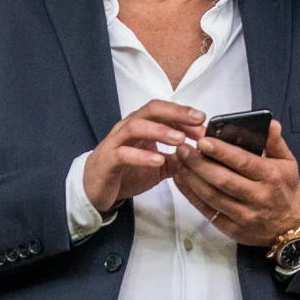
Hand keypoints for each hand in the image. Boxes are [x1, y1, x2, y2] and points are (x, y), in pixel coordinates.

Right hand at [84, 100, 205, 212]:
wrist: (95, 189)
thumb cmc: (127, 172)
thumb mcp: (158, 165)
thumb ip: (177, 158)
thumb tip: (203, 154)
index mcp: (141, 125)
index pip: (163, 111)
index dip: (184, 114)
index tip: (205, 123)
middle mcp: (127, 128)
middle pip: (151, 110)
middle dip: (176, 113)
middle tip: (197, 120)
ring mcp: (115, 143)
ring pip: (135, 127)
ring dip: (160, 131)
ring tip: (180, 140)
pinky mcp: (107, 161)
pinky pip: (123, 154)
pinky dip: (142, 156)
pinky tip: (159, 160)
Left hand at [170, 120, 299, 246]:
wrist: (290, 226)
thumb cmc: (286, 189)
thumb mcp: (288, 163)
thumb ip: (276, 142)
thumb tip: (270, 122)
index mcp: (270, 176)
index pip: (243, 162)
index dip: (221, 152)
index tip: (202, 140)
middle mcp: (257, 196)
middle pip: (223, 180)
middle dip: (199, 163)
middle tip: (182, 148)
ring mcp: (244, 215)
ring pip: (211, 196)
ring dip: (191, 178)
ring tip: (177, 161)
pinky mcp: (232, 229)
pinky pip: (207, 211)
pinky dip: (191, 195)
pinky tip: (180, 180)